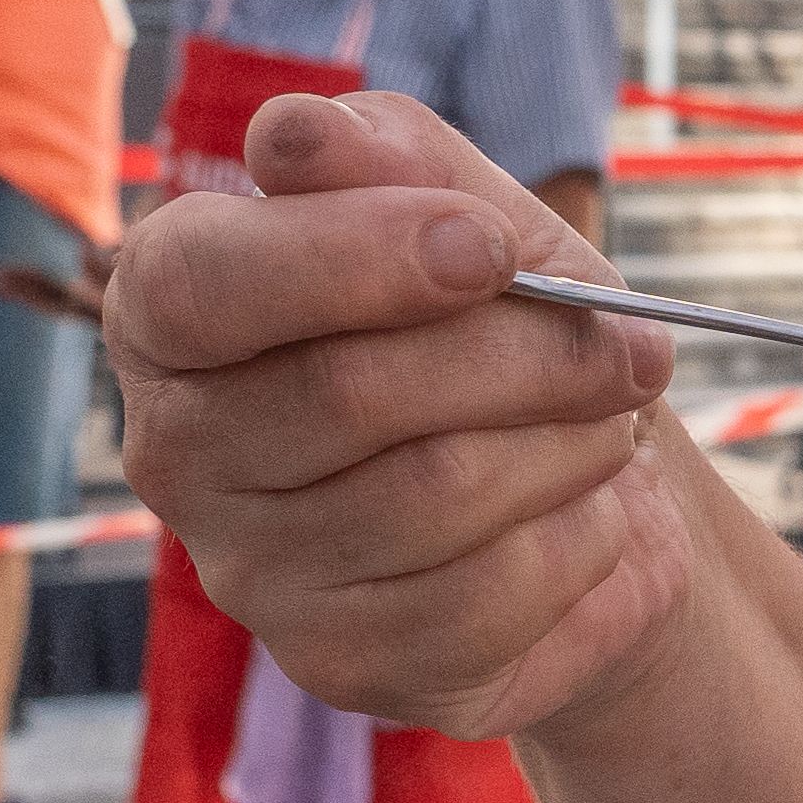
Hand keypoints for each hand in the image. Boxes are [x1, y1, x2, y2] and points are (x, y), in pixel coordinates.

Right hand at [98, 87, 688, 737]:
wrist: (588, 476)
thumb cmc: (497, 320)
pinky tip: (596, 516)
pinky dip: (584, 543)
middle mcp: (179, 448)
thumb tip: (287, 138)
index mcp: (171, 308)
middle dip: (526, 356)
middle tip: (631, 347)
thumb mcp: (461, 205)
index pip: (204, 284)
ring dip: (570, 446)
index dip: (357, 257)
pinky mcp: (342, 664)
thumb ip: (384, 160)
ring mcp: (251, 572)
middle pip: (347, 392)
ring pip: (433, 495)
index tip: (491, 245)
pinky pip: (486, 600)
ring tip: (611, 424)